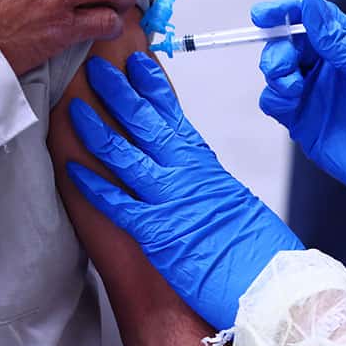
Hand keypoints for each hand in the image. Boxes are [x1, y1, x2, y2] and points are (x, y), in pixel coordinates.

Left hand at [66, 53, 301, 329]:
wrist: (272, 283)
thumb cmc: (257, 247)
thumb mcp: (231, 196)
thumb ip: (202, 178)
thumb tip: (188, 166)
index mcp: (202, 162)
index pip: (172, 112)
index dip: (150, 84)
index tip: (135, 62)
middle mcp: (184, 173)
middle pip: (143, 122)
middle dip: (117, 91)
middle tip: (96, 68)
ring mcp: (169, 199)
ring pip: (124, 154)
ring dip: (96, 129)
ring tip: (74, 108)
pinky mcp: (157, 232)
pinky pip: (116, 203)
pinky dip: (93, 186)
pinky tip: (73, 169)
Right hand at [251, 0, 345, 211]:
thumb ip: (341, 41)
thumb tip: (310, 3)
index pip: (313, 19)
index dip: (287, 12)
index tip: (264, 14)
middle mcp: (327, 67)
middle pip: (288, 43)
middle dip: (277, 46)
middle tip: (283, 63)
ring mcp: (313, 94)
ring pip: (276, 70)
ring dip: (274, 70)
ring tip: (292, 86)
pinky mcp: (302, 121)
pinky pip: (273, 101)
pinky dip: (273, 96)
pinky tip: (289, 101)